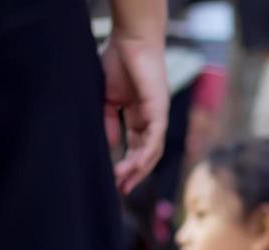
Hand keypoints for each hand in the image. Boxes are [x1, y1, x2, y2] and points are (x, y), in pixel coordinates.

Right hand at [100, 30, 168, 193]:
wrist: (129, 40)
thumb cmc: (118, 62)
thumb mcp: (108, 98)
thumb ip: (110, 122)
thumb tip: (111, 145)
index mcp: (139, 117)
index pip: (135, 148)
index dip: (126, 166)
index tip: (114, 181)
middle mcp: (151, 120)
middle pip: (146, 155)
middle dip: (134, 174)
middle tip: (121, 190)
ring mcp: (158, 116)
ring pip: (152, 151)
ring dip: (138, 169)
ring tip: (124, 182)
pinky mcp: (160, 110)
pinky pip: (155, 138)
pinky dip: (146, 154)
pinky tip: (135, 166)